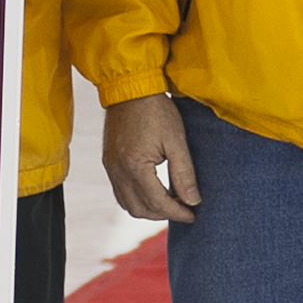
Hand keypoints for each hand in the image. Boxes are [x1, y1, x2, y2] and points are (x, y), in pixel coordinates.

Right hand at [101, 92, 200, 222]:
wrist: (130, 88)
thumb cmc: (155, 110)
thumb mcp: (176, 140)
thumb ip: (184, 173)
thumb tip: (193, 201)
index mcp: (135, 167)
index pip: (158, 203)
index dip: (178, 213)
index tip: (193, 214)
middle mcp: (118, 171)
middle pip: (140, 210)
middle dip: (164, 214)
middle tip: (184, 208)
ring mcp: (110, 168)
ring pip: (128, 205)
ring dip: (150, 209)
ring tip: (171, 200)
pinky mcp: (109, 163)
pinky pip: (120, 192)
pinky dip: (137, 199)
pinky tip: (154, 190)